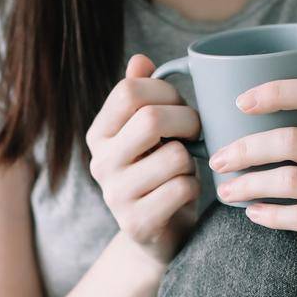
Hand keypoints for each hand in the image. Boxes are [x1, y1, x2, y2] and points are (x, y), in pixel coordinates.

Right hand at [86, 54, 201, 265]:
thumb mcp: (148, 134)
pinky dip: (194, 187)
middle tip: (197, 133)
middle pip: (152, 119)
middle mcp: (99, 163)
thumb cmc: (159, 174)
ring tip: (185, 170)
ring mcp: (115, 196)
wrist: (157, 237)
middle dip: (188, 121)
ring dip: (192, 161)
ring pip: (175, 156)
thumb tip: (140, 60)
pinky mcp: (136, 223)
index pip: (129, 91)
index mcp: (98, 134)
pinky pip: (182, 188)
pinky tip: (185, 193)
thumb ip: (142, 96)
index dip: (166, 91)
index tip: (181, 105)